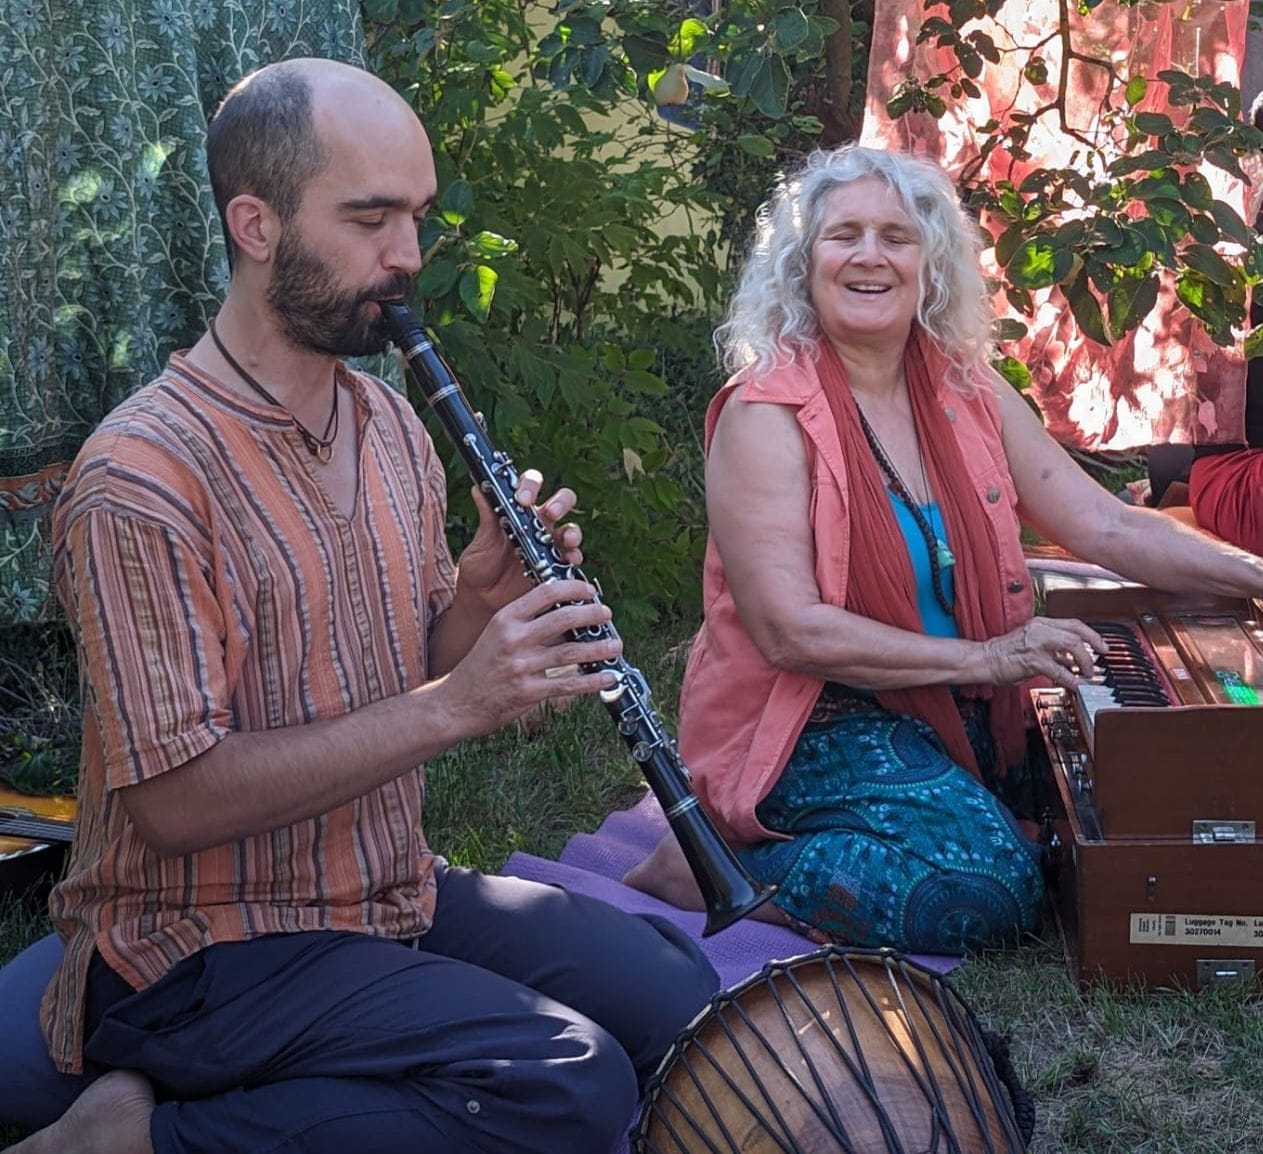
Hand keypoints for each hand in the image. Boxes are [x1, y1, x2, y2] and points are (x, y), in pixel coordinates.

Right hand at [440, 578, 621, 735]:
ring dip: (599, 648)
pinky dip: (592, 681)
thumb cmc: (480, 667)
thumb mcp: (496, 634)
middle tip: (607, 614)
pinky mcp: (528, 692)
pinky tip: (608, 677)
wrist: (455, 702)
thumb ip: (527, 623)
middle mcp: (513, 639)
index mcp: (505, 618)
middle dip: (592, 614)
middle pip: (564, 618)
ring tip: (616, 644)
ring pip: (571, 652)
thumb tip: (568, 614)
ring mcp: (521, 666)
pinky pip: (568, 684)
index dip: (573, 588)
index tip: (590, 591)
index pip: (545, 593)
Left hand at [455, 468, 583, 612]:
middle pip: (562, 501)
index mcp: (519, 511)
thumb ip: (486, 516)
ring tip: (568, 539)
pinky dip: (574, 558)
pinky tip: (568, 561)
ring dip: (573, 532)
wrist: (482, 600)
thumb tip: (479, 487)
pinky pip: (573, 559)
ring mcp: (551, 545)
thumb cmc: (480, 566)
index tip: (522, 498)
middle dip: (561, 502)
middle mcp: (539, 524)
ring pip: (572, 529)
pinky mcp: (557, 567)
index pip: (531, 485)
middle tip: (551, 513)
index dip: (531, 485)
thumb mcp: (481, 541)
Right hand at [982, 617, 1107, 690]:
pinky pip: (1058, 670)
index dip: (1092, 634)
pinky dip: (1070, 679)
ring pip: (1072, 646)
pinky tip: (1075, 685)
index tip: (1102, 645)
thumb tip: (1072, 661)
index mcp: (1040, 624)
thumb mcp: (1031, 645)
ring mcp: (1036, 643)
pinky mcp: (1032, 659)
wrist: (984, 659)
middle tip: (1099, 660)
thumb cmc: (1004, 654)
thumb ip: (1053, 650)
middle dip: (1094, 646)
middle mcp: (1039, 629)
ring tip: (1087, 674)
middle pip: (1077, 632)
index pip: (1073, 624)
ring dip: (1084, 662)